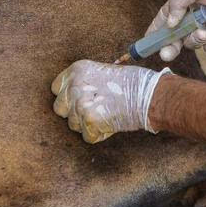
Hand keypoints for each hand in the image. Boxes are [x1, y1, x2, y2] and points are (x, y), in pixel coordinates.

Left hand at [51, 60, 170, 142]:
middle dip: (74, 113)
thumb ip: (85, 82)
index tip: (81, 100)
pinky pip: (87, 136)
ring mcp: (80, 104)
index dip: (68, 97)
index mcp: (77, 70)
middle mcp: (75, 85)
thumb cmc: (133, 83)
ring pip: (73, 125)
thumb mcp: (103, 71)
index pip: (56, 89)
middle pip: (60, 109)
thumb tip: (72, 96)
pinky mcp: (90, 121)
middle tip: (94, 111)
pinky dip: (99, 135)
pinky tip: (111, 124)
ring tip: (106, 115)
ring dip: (87, 125)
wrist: (150, 95)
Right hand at [146, 0, 205, 61]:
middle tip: (166, 54)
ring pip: (192, 43)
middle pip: (175, 37)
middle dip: (169, 46)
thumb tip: (169, 24)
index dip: (155, 30)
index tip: (146, 42)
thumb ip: (177, 3)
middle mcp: (194, 16)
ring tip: (204, 30)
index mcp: (185, 2)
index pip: (164, 18)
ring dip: (195, 39)